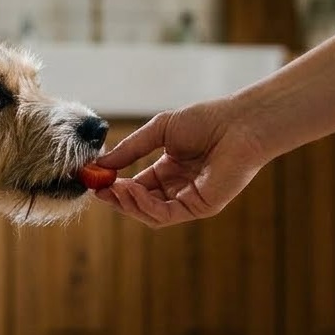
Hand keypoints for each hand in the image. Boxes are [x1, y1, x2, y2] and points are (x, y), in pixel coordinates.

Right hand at [92, 100, 268, 228]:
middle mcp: (178, 188)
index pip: (136, 187)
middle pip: (140, 204)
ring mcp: (189, 200)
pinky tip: (132, 189)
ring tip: (114, 187)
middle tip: (99, 188)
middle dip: (117, 198)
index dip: (115, 186)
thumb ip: (131, 149)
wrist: (239, 122)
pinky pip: (165, 215)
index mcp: (169, 171)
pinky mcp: (200, 207)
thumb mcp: (159, 130)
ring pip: (149, 214)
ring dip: (128, 203)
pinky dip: (145, 205)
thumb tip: (101, 163)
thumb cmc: (207, 120)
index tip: (94, 179)